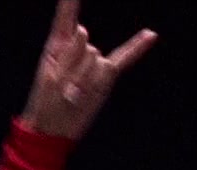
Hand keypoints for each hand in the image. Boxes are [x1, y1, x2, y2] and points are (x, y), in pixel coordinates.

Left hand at [20, 1, 155, 140]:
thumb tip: (88, 42)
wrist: (55, 129)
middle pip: (83, 41)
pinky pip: (124, 58)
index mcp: (57, 43)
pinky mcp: (106, 76)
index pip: (65, 15)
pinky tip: (151, 35)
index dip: (70, 1)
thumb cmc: (45, 104)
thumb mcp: (50, 79)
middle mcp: (77, 47)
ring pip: (97, 60)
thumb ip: (70, 57)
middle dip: (74, 65)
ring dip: (86, 80)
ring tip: (74, 95)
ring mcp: (93, 61)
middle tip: (64, 87)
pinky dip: (138, 47)